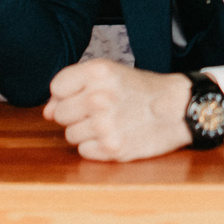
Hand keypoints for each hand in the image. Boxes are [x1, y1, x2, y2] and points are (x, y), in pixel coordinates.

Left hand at [43, 60, 192, 160]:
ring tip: (110, 122)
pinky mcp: (112, 148)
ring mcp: (105, 125)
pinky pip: (84, 151)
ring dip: (86, 132)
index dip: (67, 93)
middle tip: (100, 110)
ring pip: (69, 135)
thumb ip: (74, 86)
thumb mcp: (110, 74)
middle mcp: (99, 97)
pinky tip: (115, 135)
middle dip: (75, 114)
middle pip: (59, 114)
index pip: (56, 87)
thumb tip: (46, 112)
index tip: (85, 94)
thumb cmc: (142, 90)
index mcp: (98, 72)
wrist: (178, 108)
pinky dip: (96, 147)